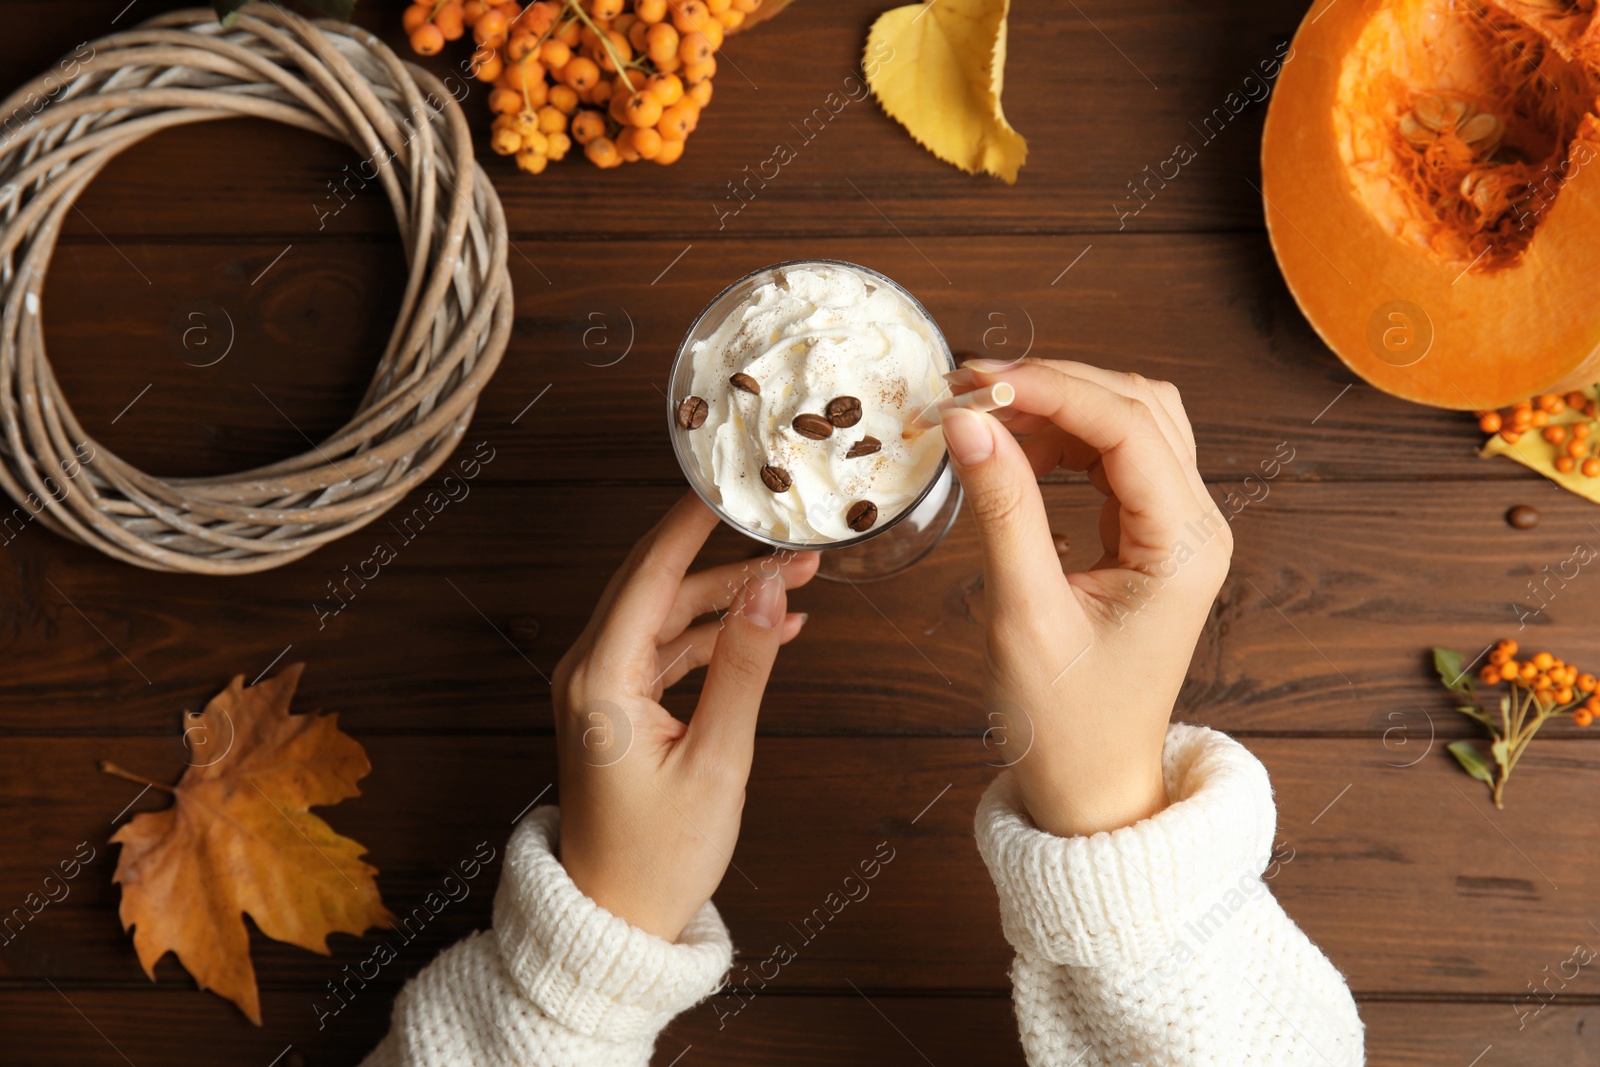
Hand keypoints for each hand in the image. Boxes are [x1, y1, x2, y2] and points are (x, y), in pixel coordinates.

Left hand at [554, 492, 817, 940]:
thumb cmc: (658, 856)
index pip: (649, 572)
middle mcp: (590, 671)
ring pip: (669, 614)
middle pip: (659, 583)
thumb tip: (769, 590)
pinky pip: (670, 649)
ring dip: (731, 596)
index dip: (692, 521)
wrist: (617, 919)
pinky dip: (717, 636)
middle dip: (725, 553)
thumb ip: (744, 667)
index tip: (729, 479)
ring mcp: (602, 687)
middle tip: (784, 528)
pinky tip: (773, 628)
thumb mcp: (717, 759)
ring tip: (798, 577)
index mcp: (600, 679)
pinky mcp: (618, 705)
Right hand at [940, 359, 1231, 837]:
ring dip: (1058, 406)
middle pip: (1136, 407)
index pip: (1125, 426)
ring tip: (981, 412)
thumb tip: (968, 423)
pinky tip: (1011, 446)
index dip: (1049, 388)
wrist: (1093, 787)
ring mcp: (1177, 530)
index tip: (974, 382)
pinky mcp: (1149, 538)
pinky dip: (1062, 439)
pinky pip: (1114, 459)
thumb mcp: (1025, 612)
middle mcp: (1196, 527)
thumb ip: (1001, 508)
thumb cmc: (1067, 722)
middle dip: (1052, 385)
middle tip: (967, 388)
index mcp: (1183, 546)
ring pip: (1129, 424)